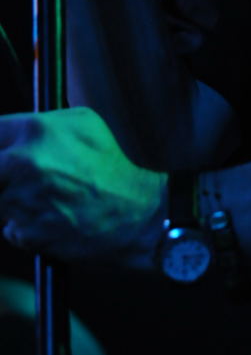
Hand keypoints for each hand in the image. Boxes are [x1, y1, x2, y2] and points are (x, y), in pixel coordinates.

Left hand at [0, 107, 165, 267]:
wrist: (132, 212)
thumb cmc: (108, 166)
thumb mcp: (82, 122)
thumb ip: (42, 122)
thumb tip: (12, 130)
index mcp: (35, 131)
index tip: (3, 151)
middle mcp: (22, 163)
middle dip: (2, 175)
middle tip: (15, 178)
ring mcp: (20, 200)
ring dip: (9, 199)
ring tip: (43, 196)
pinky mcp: (22, 232)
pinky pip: (7, 226)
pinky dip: (21, 225)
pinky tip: (49, 216)